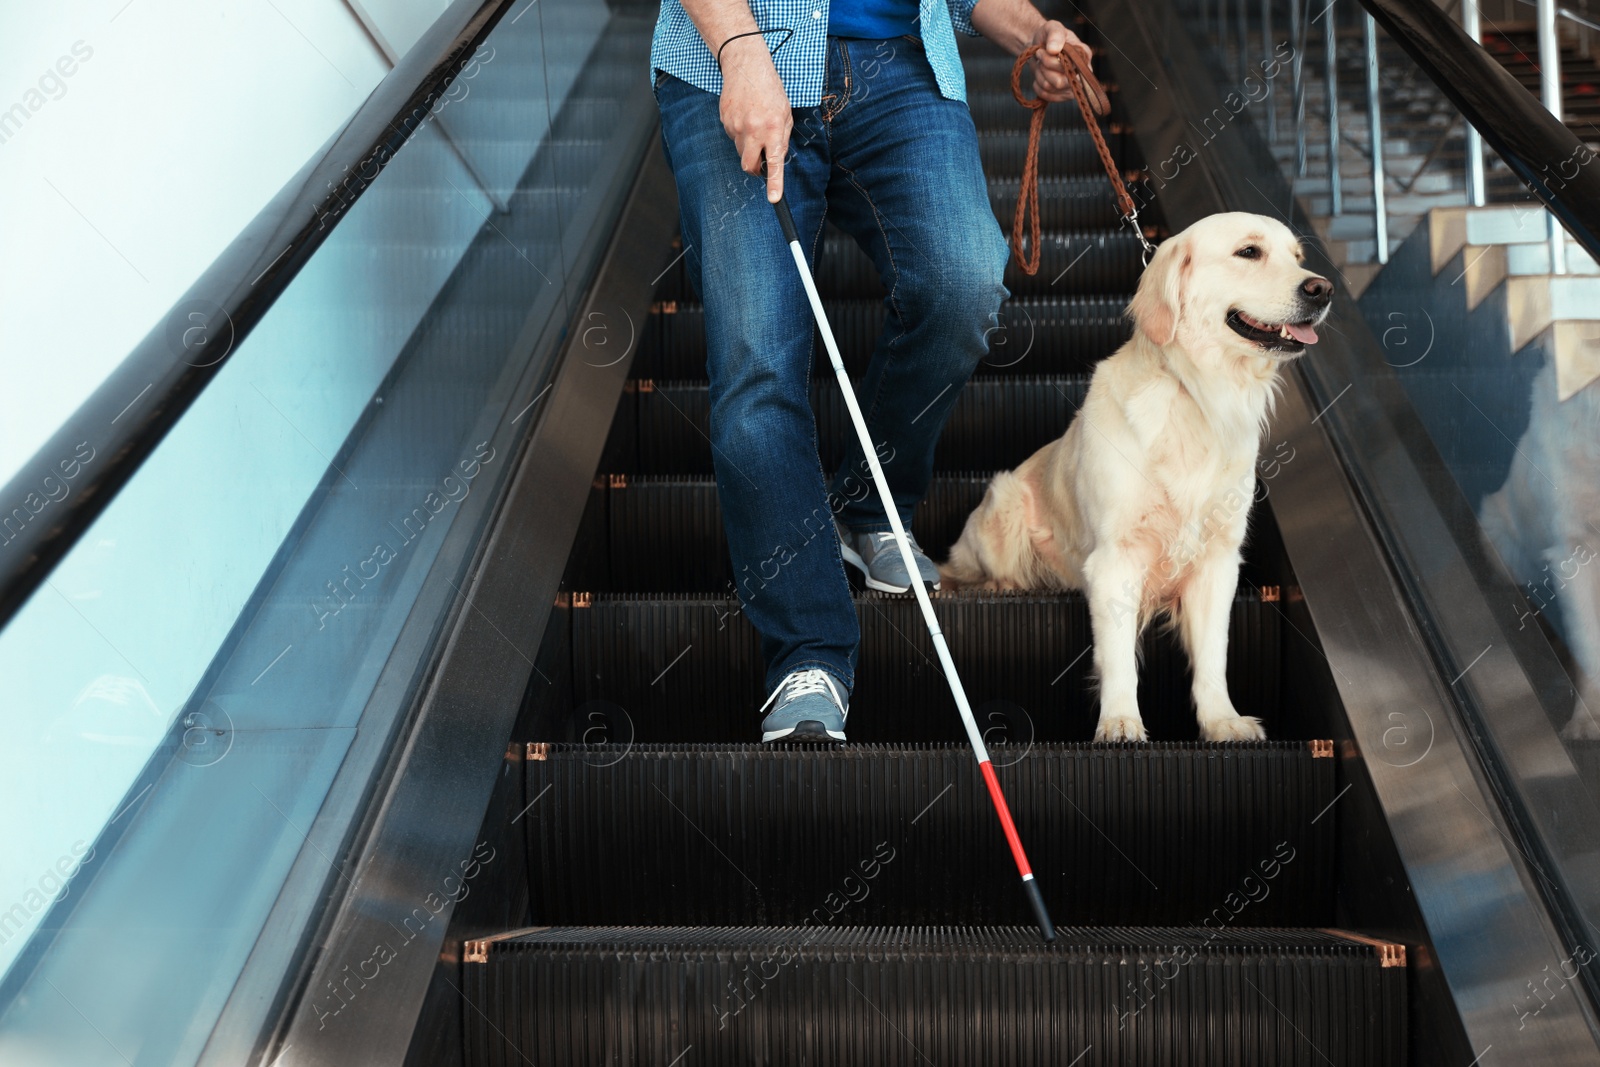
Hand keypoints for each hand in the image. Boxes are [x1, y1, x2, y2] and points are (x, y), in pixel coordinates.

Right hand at [718, 35, 792, 201]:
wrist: (746, 66)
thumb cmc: (770, 89)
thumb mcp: (785, 113)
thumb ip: (782, 138)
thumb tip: (776, 160)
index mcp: (774, 128)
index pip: (774, 163)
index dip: (774, 184)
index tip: (774, 199)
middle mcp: (754, 130)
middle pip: (749, 166)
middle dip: (754, 170)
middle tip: (761, 162)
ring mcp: (737, 127)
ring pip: (741, 151)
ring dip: (748, 146)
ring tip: (755, 123)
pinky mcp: (725, 121)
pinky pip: (733, 137)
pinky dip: (740, 132)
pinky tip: (745, 115)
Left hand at [1028, 20, 1092, 102]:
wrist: (1039, 47)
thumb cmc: (1048, 36)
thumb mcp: (1052, 27)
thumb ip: (1055, 34)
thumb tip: (1053, 50)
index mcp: (1084, 55)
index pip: (1069, 68)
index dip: (1052, 62)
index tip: (1043, 50)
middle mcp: (1082, 73)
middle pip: (1059, 82)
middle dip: (1044, 68)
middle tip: (1040, 56)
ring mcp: (1072, 87)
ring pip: (1050, 88)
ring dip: (1039, 75)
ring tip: (1040, 64)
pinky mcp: (1062, 95)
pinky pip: (1046, 95)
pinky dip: (1038, 85)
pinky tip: (1039, 75)